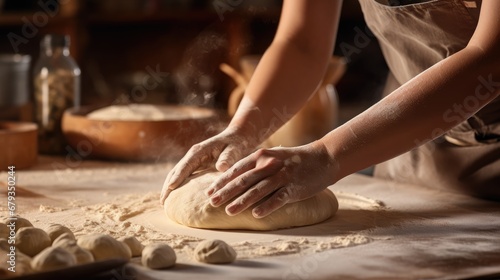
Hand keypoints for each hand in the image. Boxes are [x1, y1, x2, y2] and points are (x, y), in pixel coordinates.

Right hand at [160, 127, 257, 203]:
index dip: (178, 176)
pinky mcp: (196, 166)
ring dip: (169, 188)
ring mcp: (193, 161)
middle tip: (163, 202)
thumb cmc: (237, 144)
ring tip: (164, 204)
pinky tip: (175, 198)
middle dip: (168, 186)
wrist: (238, 137)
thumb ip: (228, 158)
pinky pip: (184, 177)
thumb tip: (221, 167)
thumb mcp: (234, 149)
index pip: (186, 164)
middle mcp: (193, 155)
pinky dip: (177, 187)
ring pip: (177, 174)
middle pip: (176, 170)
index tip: (171, 187)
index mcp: (200, 150)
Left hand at [205, 141, 337, 217]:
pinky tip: (256, 215)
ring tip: (229, 211)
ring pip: (258, 190)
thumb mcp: (272, 157)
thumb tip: (235, 179)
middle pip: (244, 180)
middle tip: (211, 202)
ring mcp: (282, 176)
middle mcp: (270, 164)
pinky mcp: (294, 188)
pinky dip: (267, 206)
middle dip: (226, 192)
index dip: (222, 181)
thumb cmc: (294, 160)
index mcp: (261, 155)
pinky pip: (278, 198)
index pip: (237, 169)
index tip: (209, 191)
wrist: (323, 157)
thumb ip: (255, 165)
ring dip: (242, 201)